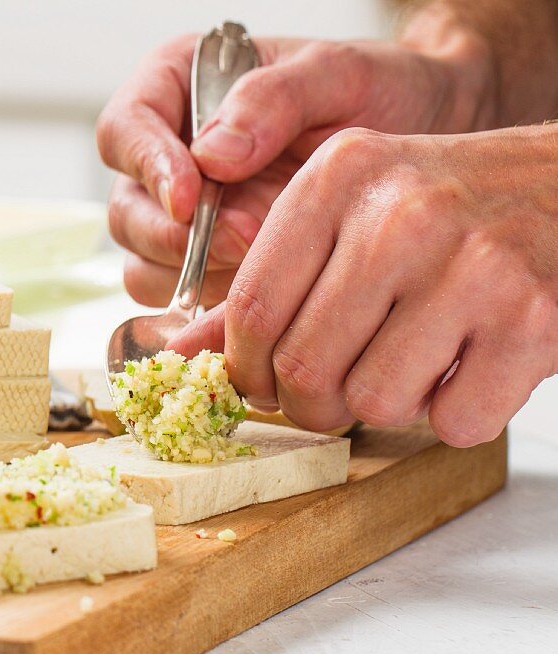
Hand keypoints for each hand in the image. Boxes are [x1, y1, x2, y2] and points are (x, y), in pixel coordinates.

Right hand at [96, 31, 493, 307]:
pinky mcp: (209, 269)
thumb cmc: (377, 90)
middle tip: (246, 238)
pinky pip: (185, 302)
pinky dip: (218, 307)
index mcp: (176, 94)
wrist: (423, 139)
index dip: (147, 168)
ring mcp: (184, 223)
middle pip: (128, 212)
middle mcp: (166, 161)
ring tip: (268, 258)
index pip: (124, 131)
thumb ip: (273, 99)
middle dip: (179, 237)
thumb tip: (211, 157)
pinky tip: (270, 294)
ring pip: (145, 266)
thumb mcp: (336, 73)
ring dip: (198, 275)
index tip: (191, 195)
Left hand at [172, 124, 557, 446]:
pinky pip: (454, 422)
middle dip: (310, 404)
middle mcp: (401, 216)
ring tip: (407, 364)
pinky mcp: (533, 318)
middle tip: (331, 393)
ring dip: (384, 406)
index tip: (259, 383)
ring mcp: (473, 265)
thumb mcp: (345, 213)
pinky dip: (453, 415)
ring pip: (375, 403)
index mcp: (337, 179)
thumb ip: (264, 282)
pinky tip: (465, 367)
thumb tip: (181, 353)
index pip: (252, 308)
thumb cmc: (441, 207)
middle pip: (305, 368)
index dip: (245, 369)